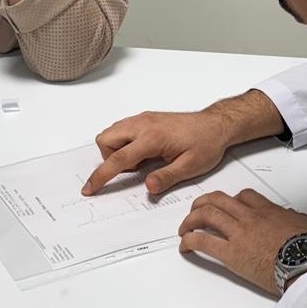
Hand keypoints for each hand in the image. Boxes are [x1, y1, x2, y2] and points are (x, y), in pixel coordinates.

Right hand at [83, 109, 238, 195]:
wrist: (216, 124)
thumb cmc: (206, 143)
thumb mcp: (191, 166)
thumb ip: (167, 177)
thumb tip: (148, 187)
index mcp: (152, 138)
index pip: (118, 159)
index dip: (101, 176)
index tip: (90, 188)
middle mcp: (143, 124)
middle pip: (106, 140)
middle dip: (109, 158)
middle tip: (133, 170)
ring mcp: (143, 119)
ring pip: (112, 132)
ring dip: (117, 150)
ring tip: (142, 162)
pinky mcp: (146, 119)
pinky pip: (122, 129)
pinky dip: (125, 143)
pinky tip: (144, 152)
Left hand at [178, 189, 306, 295]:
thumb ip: (300, 220)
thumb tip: (296, 220)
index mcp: (269, 211)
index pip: (245, 196)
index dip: (232, 199)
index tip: (228, 205)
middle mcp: (250, 217)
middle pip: (219, 200)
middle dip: (203, 203)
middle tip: (197, 211)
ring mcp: (239, 233)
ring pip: (206, 215)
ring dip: (191, 220)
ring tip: (185, 227)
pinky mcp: (232, 254)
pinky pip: (204, 242)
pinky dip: (190, 242)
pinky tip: (185, 246)